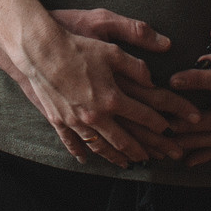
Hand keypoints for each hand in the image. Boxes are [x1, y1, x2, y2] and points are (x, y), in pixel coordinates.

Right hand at [18, 11, 201, 169]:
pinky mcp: (59, 120)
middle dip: (146, 150)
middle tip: (159, 157)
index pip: (143, 116)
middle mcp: (96, 115)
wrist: (40, 51)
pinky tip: (86, 159)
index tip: (170, 130)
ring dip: (117, 157)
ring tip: (129, 164)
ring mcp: (76, 121)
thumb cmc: (77, 47)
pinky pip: (72, 142)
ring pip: (101, 146)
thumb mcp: (112, 50)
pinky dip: (80, 152)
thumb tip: (152, 80)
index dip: (160, 124)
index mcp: (113, 98)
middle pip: (125, 139)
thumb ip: (136, 66)